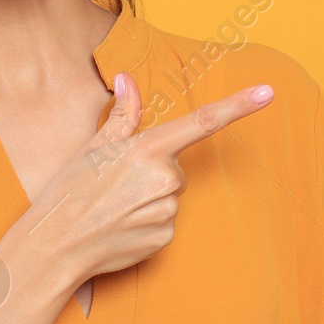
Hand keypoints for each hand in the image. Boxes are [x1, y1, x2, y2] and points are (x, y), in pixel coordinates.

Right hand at [0, 72, 275, 286]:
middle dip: (153, 172)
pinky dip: (147, 223)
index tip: (268, 92)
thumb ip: (122, 114)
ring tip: (114, 207)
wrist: (55, 245)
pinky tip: (121, 226)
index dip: (238, 106)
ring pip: (170, 197)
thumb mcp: (93, 147)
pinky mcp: (165, 239)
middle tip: (117, 184)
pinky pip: (166, 223)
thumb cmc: (70, 192)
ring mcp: (167, 212)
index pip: (201, 122)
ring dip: (148, 199)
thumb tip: (128, 79)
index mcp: (147, 149)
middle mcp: (164, 179)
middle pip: (176, 168)